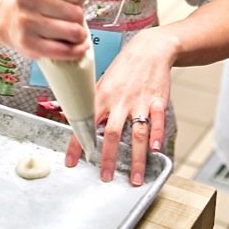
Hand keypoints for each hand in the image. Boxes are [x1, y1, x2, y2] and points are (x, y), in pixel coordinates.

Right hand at [0, 0, 93, 60]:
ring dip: (80, 35)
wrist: (9, 21)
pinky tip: (79, 47)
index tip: (69, 3)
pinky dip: (77, 51)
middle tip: (71, 20)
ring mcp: (26, 22)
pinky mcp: (28, 44)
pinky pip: (64, 50)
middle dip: (79, 19)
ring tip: (72, 32)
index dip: (79, 0)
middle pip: (76, 13)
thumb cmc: (37, 2)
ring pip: (74, 32)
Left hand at [65, 27, 174, 185]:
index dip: (77, 144)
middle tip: (105, 177)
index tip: (71, 163)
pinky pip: (157, 120)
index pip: (85, 123)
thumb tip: (70, 114)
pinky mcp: (157, 100)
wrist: (149, 49)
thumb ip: (91, 100)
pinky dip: (157, 134)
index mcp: (102, 96)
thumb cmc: (124, 66)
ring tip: (136, 179)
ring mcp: (139, 101)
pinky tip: (156, 148)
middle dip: (107, 158)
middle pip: (111, 133)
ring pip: (137, 133)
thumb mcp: (102, 80)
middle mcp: (119, 101)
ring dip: (137, 159)